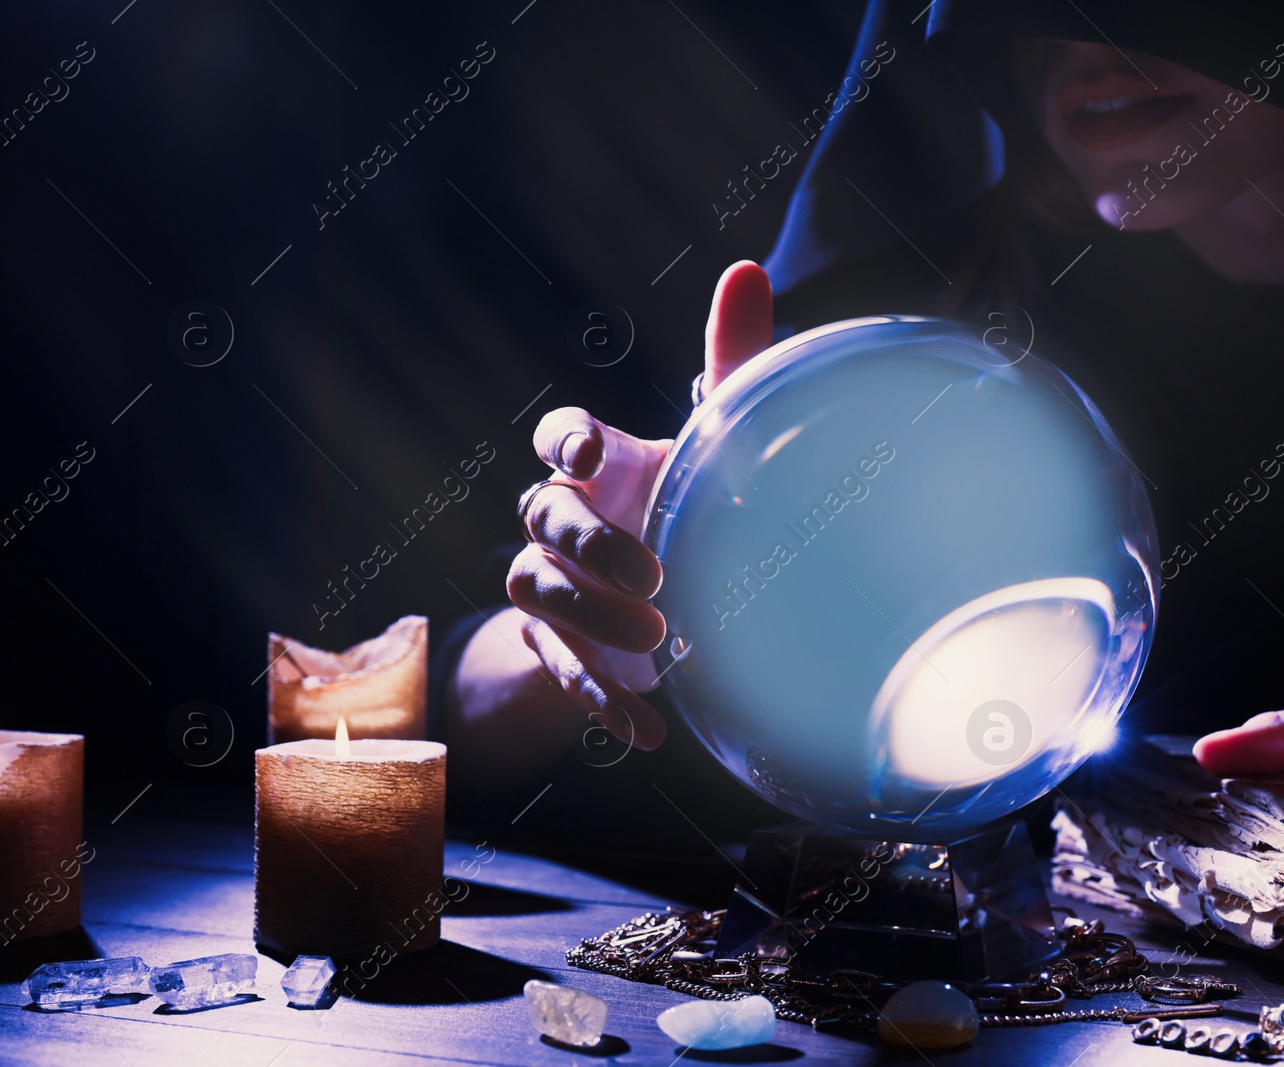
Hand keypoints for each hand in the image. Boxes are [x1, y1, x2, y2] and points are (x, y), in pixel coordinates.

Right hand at [506, 260, 773, 750]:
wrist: (682, 606)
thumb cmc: (699, 505)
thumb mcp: (720, 446)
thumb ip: (732, 364)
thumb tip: (748, 268)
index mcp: (605, 466)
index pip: (555, 436)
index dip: (564, 440)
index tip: (594, 452)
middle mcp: (568, 519)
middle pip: (542, 514)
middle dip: (591, 544)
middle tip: (656, 574)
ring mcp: (557, 589)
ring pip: (534, 588)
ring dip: (589, 617)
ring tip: (660, 641)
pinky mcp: (562, 650)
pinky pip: (560, 670)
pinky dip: (600, 699)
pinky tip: (648, 729)